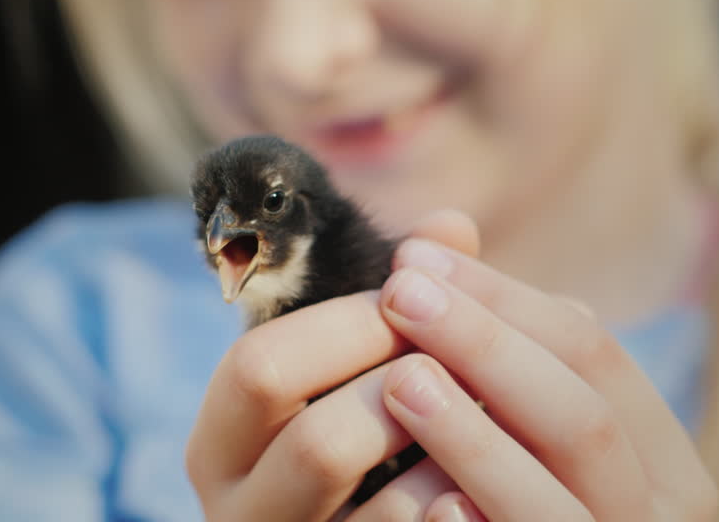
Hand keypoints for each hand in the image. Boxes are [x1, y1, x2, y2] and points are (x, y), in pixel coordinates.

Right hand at [183, 212, 481, 519]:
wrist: (385, 515)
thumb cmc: (368, 429)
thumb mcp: (363, 360)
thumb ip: (399, 298)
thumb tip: (450, 225)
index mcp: (225, 438)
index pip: (259, 366)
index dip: (348, 325)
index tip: (416, 298)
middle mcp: (242, 509)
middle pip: (318, 443)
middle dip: (402, 391)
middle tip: (457, 358)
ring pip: (384, 513)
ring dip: (448, 449)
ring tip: (491, 407)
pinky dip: (464, 506)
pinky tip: (493, 476)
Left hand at [348, 215, 718, 520]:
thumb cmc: (527, 503)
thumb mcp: (529, 426)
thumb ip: (502, 345)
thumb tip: (441, 229)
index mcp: (661, 451)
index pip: (591, 349)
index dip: (502, 297)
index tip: (416, 254)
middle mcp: (661, 511)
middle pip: (578, 408)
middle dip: (486, 344)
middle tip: (399, 292)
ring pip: (554, 494)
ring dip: (477, 434)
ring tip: (402, 379)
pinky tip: (427, 501)